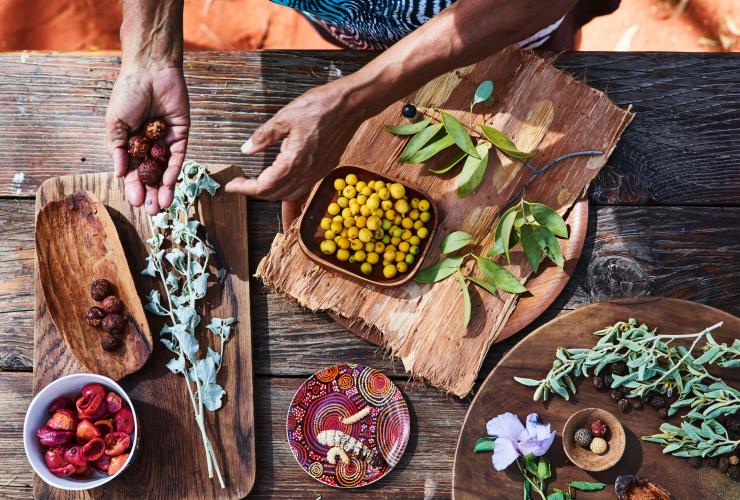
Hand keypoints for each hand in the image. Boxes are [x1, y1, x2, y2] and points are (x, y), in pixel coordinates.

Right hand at [105, 65, 189, 214]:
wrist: (149, 70)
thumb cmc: (128, 93)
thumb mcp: (115, 123)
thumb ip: (117, 148)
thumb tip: (118, 174)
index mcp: (130, 142)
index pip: (132, 171)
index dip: (134, 187)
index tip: (136, 202)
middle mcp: (148, 145)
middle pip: (150, 175)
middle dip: (151, 194)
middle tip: (152, 212)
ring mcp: (165, 141)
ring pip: (165, 170)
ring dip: (164, 188)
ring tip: (163, 206)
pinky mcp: (181, 135)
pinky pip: (178, 157)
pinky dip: (174, 172)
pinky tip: (170, 185)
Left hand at [225, 81, 362, 200]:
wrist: (350, 105)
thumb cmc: (319, 107)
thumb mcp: (285, 117)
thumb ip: (264, 136)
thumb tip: (246, 149)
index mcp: (293, 161)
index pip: (264, 186)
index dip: (244, 188)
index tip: (231, 185)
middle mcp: (306, 172)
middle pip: (275, 194)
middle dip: (254, 192)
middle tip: (239, 183)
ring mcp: (317, 172)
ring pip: (290, 194)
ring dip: (272, 193)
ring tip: (257, 184)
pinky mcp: (325, 168)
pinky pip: (304, 188)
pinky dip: (288, 191)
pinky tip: (283, 182)